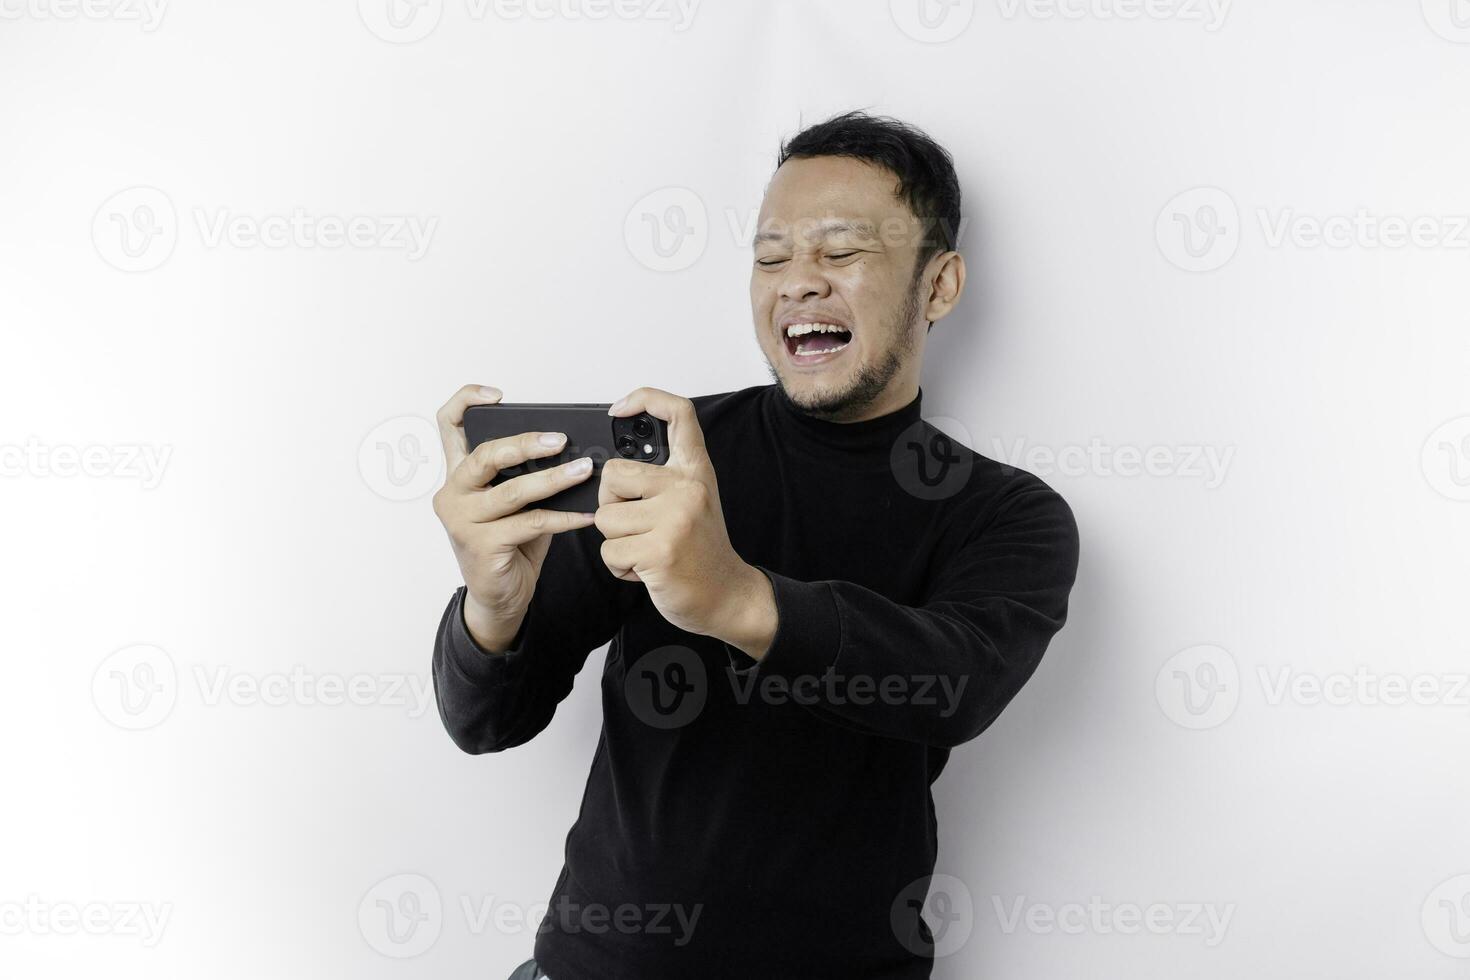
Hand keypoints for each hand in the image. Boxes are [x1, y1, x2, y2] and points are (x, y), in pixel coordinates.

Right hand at [432, 384, 596, 652]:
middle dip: (526, 443)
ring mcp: (462, 521)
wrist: (499, 598)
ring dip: (554, 479)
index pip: (447, 425)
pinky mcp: (482, 546)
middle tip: (561, 440)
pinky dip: (563, 518)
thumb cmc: (509, 546)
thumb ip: (527, 477)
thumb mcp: (514, 505)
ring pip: (512, 491)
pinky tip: (586, 514)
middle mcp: (452, 494)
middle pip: (485, 455)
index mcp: (457, 475)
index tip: (497, 395)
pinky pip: (530, 523)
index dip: (466, 401)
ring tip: (584, 470)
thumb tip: (572, 453)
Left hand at [596, 387, 776, 657]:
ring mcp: (675, 518)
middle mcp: (687, 487)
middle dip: (612, 504)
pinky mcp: (660, 550)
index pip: (678, 413)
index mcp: (694, 471)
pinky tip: (647, 568)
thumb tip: (607, 469)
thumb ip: (661, 478)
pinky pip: (610, 551)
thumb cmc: (701, 550)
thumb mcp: (693, 500)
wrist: (727, 595)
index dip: (646, 398)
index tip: (619, 409)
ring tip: (647, 549)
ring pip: (605, 518)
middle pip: (613, 474)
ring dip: (617, 542)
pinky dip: (620, 567)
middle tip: (638, 525)